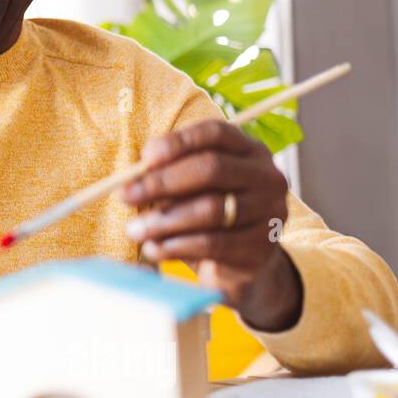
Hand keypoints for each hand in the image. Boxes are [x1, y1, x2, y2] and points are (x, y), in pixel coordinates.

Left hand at [120, 119, 301, 328]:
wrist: (241, 264)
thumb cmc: (207, 215)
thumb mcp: (191, 190)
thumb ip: (168, 177)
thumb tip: (132, 178)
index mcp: (249, 150)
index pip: (215, 133)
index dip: (178, 142)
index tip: (144, 158)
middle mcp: (267, 176)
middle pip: (213, 168)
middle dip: (163, 182)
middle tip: (127, 196)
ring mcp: (270, 211)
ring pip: (210, 209)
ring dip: (164, 220)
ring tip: (134, 230)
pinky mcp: (262, 247)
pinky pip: (213, 244)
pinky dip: (177, 246)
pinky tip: (153, 249)